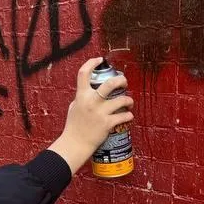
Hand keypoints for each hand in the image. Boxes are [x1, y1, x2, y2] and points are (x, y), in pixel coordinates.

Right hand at [47, 57, 135, 173]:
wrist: (75, 143)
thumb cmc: (74, 126)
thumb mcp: (74, 107)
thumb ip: (82, 97)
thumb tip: (91, 90)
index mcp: (81, 96)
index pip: (83, 73)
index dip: (92, 63)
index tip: (100, 60)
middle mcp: (91, 101)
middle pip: (110, 84)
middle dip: (121, 80)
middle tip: (124, 82)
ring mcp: (100, 112)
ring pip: (122, 100)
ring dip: (129, 100)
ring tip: (129, 102)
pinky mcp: (107, 123)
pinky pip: (124, 116)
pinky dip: (128, 115)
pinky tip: (128, 116)